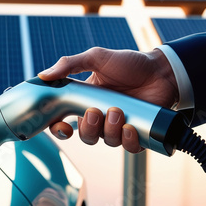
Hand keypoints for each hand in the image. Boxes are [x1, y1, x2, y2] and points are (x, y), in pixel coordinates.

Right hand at [37, 47, 178, 152]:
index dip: (59, 128)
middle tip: (96, 111)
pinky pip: (128, 147)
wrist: (162, 70)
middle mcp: (100, 116)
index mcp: (86, 100)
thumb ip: (69, 65)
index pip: (65, 120)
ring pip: (106, 141)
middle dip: (88, 127)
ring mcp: (118, 126)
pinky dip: (128, 140)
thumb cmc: (130, 63)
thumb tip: (43, 76)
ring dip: (109, 129)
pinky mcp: (137, 133)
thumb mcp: (96, 58)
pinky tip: (131, 127)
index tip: (62, 127)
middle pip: (85, 135)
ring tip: (119, 111)